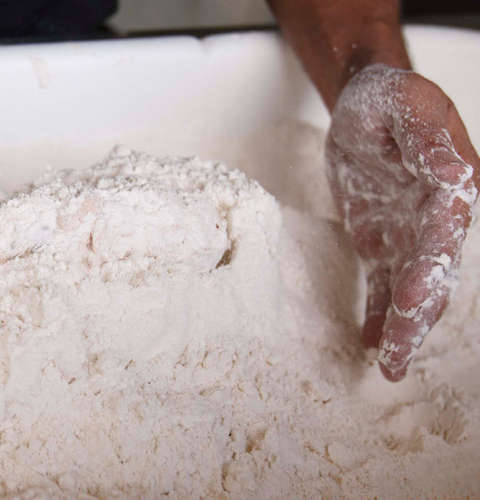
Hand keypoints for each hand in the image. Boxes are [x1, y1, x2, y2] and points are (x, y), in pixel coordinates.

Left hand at [326, 64, 478, 380]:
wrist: (365, 108)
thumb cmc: (388, 99)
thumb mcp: (405, 106)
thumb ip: (428, 141)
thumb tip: (458, 175)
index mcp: (450, 188)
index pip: (441, 239)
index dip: (426, 273)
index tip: (405, 304)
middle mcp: (434, 219)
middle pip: (429, 276)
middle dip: (413, 318)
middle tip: (394, 360)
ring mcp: (407, 234)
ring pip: (407, 288)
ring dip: (398, 326)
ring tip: (386, 365)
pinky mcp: (381, 241)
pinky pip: (379, 281)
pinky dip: (376, 311)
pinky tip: (370, 339)